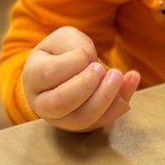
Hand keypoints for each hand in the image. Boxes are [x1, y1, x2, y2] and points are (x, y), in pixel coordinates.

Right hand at [21, 26, 139, 131]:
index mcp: (33, 76)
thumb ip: (74, 45)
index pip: (49, 74)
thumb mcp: (63, 39)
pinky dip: (118, 105)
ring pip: (81, 119)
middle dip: (86, 86)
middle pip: (60, 104)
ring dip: (104, 98)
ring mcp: (61, 119)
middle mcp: (42, 103)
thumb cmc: (60, 53)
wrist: (62, 71)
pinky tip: (131, 81)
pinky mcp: (82, 125)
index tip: (87, 52)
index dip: (73, 63)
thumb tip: (91, 62)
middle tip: (103, 69)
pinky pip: (100, 122)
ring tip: (119, 76)